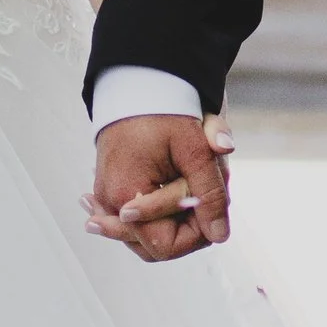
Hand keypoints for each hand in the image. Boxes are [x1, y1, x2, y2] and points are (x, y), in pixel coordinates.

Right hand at [85, 113, 234, 260]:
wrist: (136, 81)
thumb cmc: (164, 110)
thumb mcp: (196, 150)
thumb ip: (210, 194)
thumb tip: (220, 235)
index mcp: (126, 196)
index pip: (165, 245)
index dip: (195, 234)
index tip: (212, 206)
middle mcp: (109, 203)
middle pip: (153, 245)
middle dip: (186, 225)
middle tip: (202, 192)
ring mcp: (105, 197)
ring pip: (146, 234)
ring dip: (174, 217)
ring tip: (191, 185)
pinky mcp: (109, 189)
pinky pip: (135, 218)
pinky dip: (158, 210)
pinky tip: (173, 192)